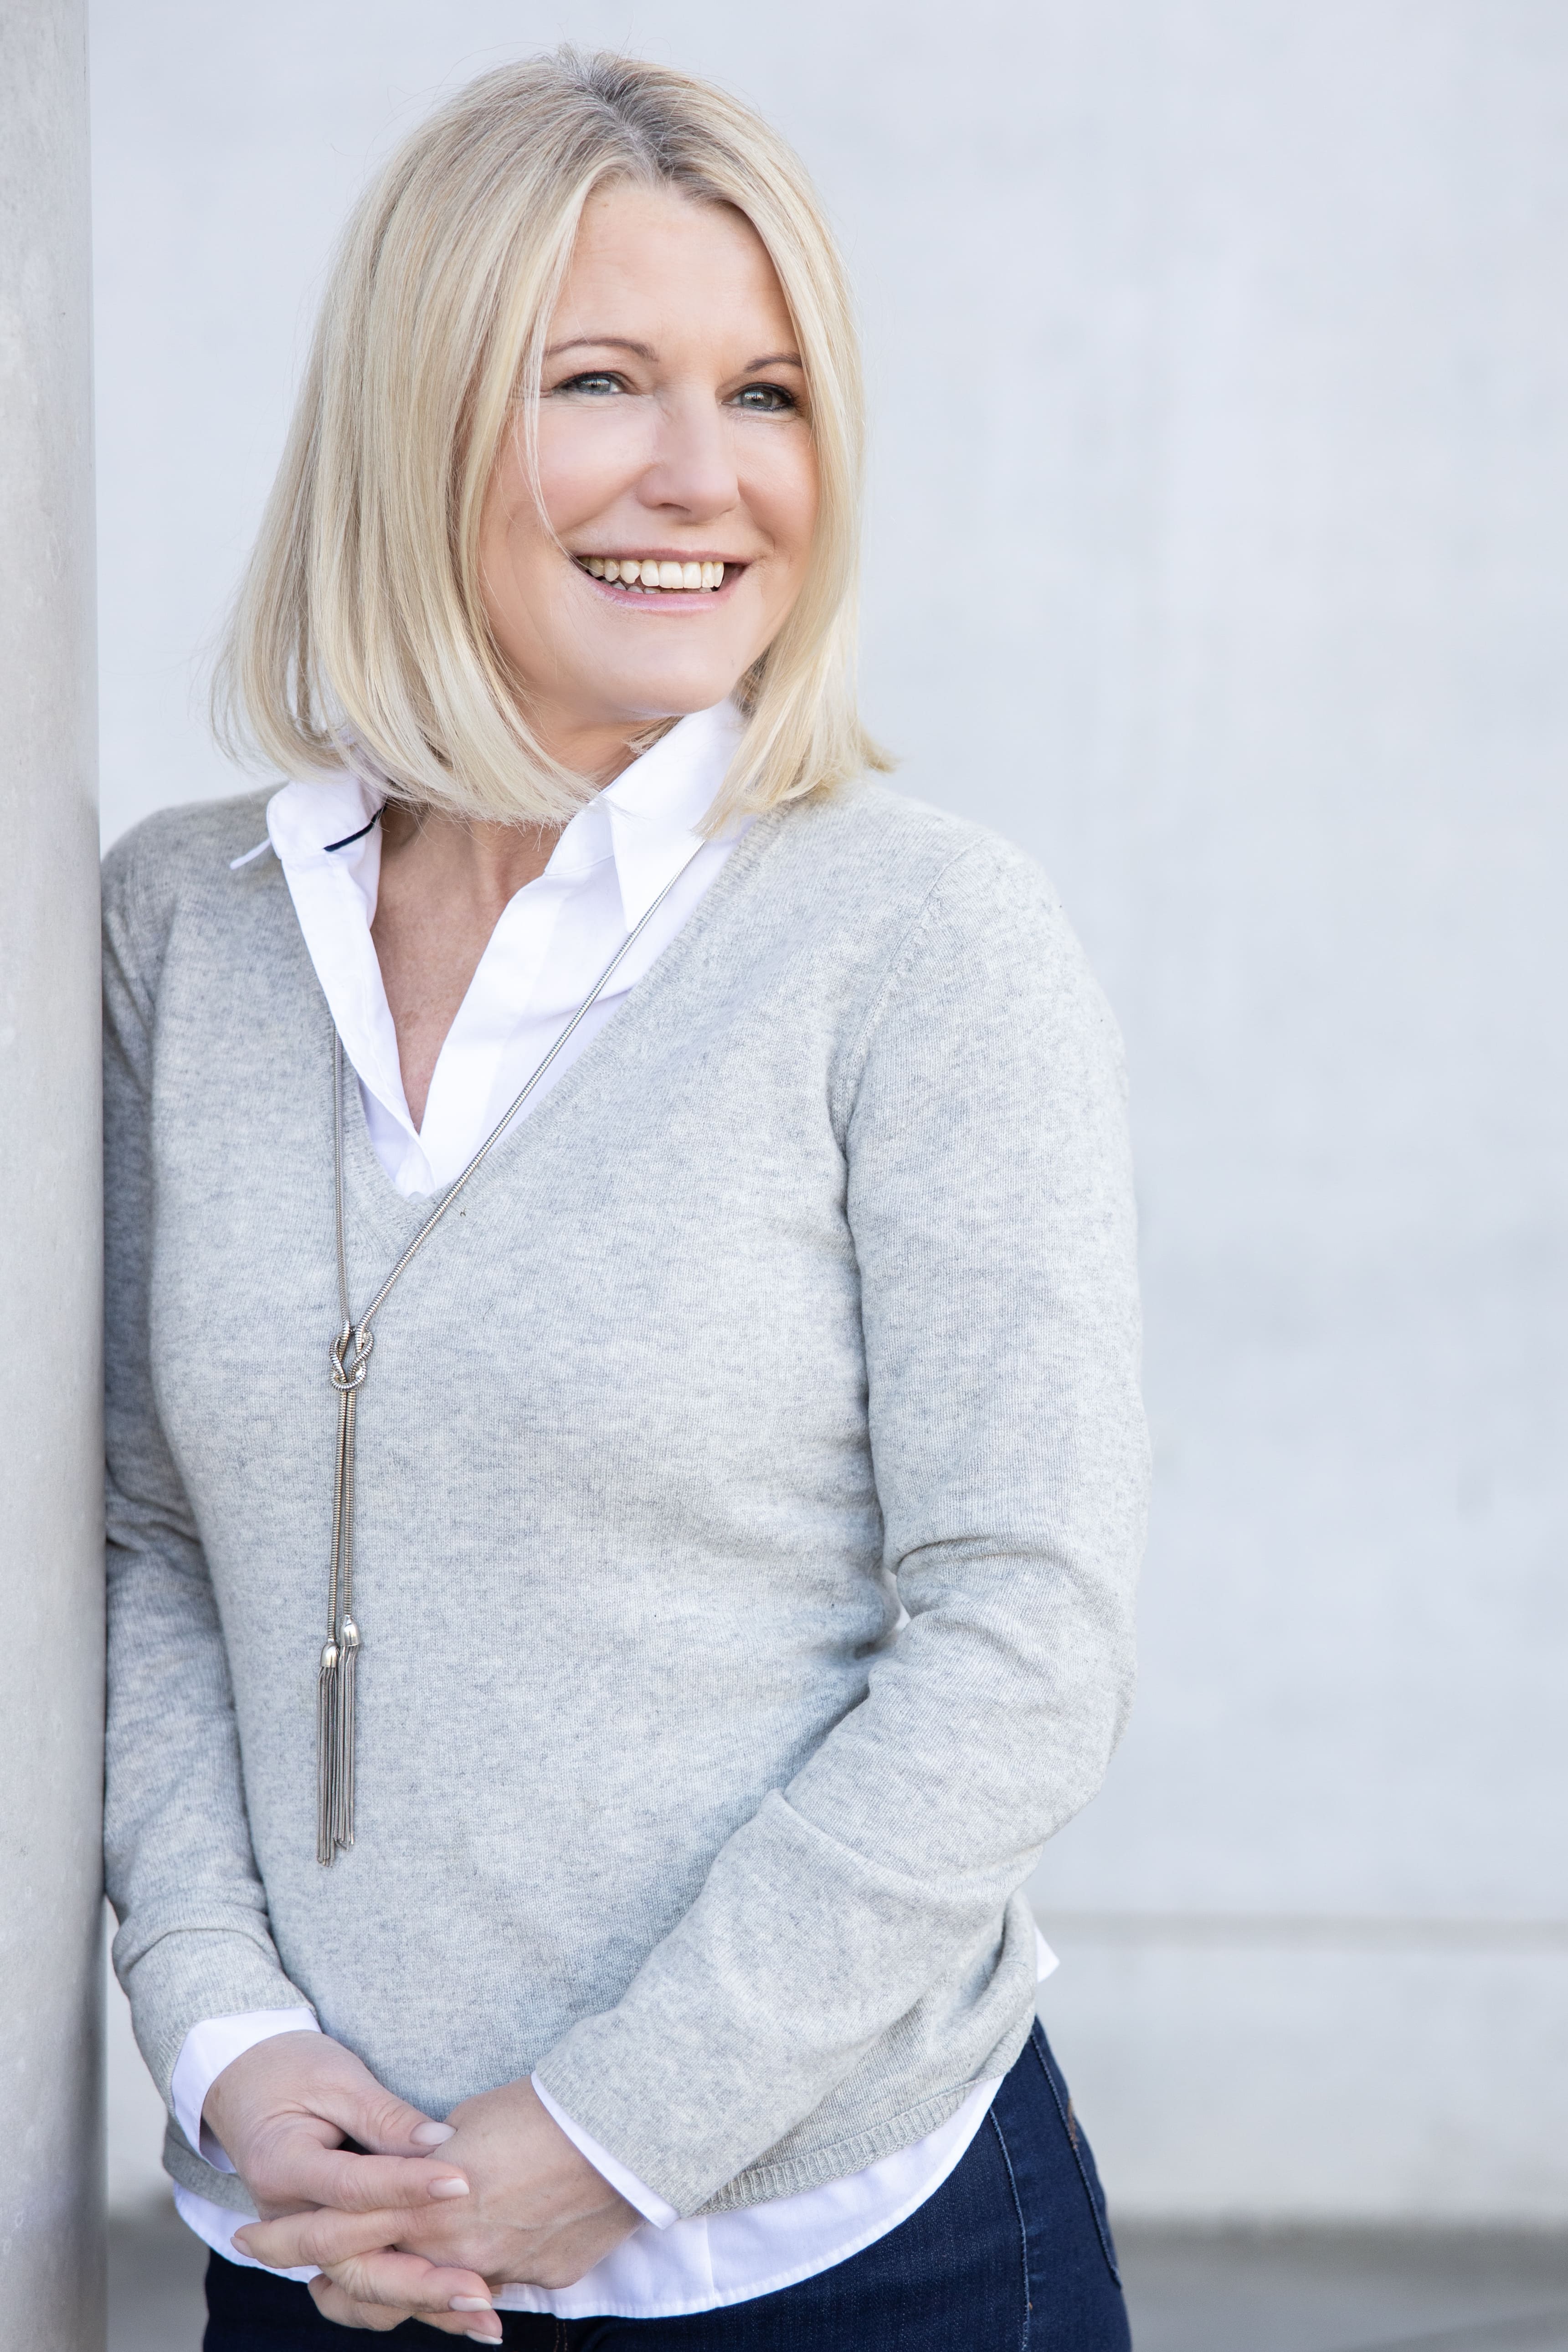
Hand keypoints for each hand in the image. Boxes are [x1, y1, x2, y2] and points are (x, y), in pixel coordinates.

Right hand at [208, 2031, 499, 2337]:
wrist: (248, 2084)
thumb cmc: (293, 2069)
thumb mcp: (338, 2077)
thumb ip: (385, 2115)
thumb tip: (442, 2142)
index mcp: (281, 2166)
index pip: (351, 2188)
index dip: (408, 2187)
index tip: (463, 2183)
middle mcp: (285, 2218)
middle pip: (352, 2263)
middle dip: (421, 2282)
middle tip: (480, 2291)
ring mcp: (302, 2240)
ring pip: (359, 2290)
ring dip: (421, 2305)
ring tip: (481, 2315)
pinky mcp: (325, 2247)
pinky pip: (362, 2287)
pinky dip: (407, 2300)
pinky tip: (456, 2308)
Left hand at [233, 2076, 641, 2311]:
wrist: (628, 2126)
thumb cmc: (545, 2107)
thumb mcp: (468, 2119)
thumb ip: (428, 2158)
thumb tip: (418, 2173)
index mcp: (428, 2205)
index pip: (339, 2234)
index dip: (291, 2238)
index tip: (250, 2235)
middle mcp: (459, 2249)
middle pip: (378, 2282)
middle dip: (333, 2279)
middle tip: (299, 2271)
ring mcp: (505, 2270)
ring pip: (438, 2295)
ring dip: (410, 2287)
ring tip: (380, 2274)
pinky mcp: (548, 2276)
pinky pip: (499, 2283)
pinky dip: (478, 2277)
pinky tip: (478, 2264)